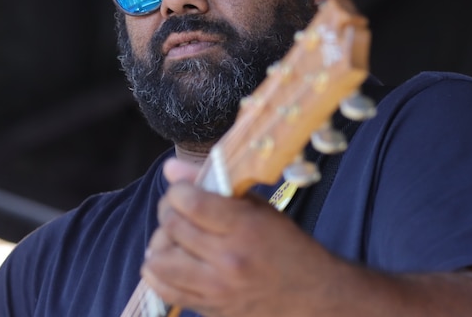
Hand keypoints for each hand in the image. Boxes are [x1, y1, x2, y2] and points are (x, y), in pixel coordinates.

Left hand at [141, 158, 338, 316]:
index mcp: (244, 228)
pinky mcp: (210, 309)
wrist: (313, 297)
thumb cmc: (287, 247)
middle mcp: (228, 259)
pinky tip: (168, 261)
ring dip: (160, 242)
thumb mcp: (259, 208)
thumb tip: (170, 169)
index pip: (190, 203)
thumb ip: (214, 185)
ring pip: (160, 260)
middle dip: (168, 210)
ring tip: (172, 236)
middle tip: (176, 208)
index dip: (178, 191)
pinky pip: (165, 290)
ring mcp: (216, 289)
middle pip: (172, 227)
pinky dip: (157, 273)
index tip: (183, 189)